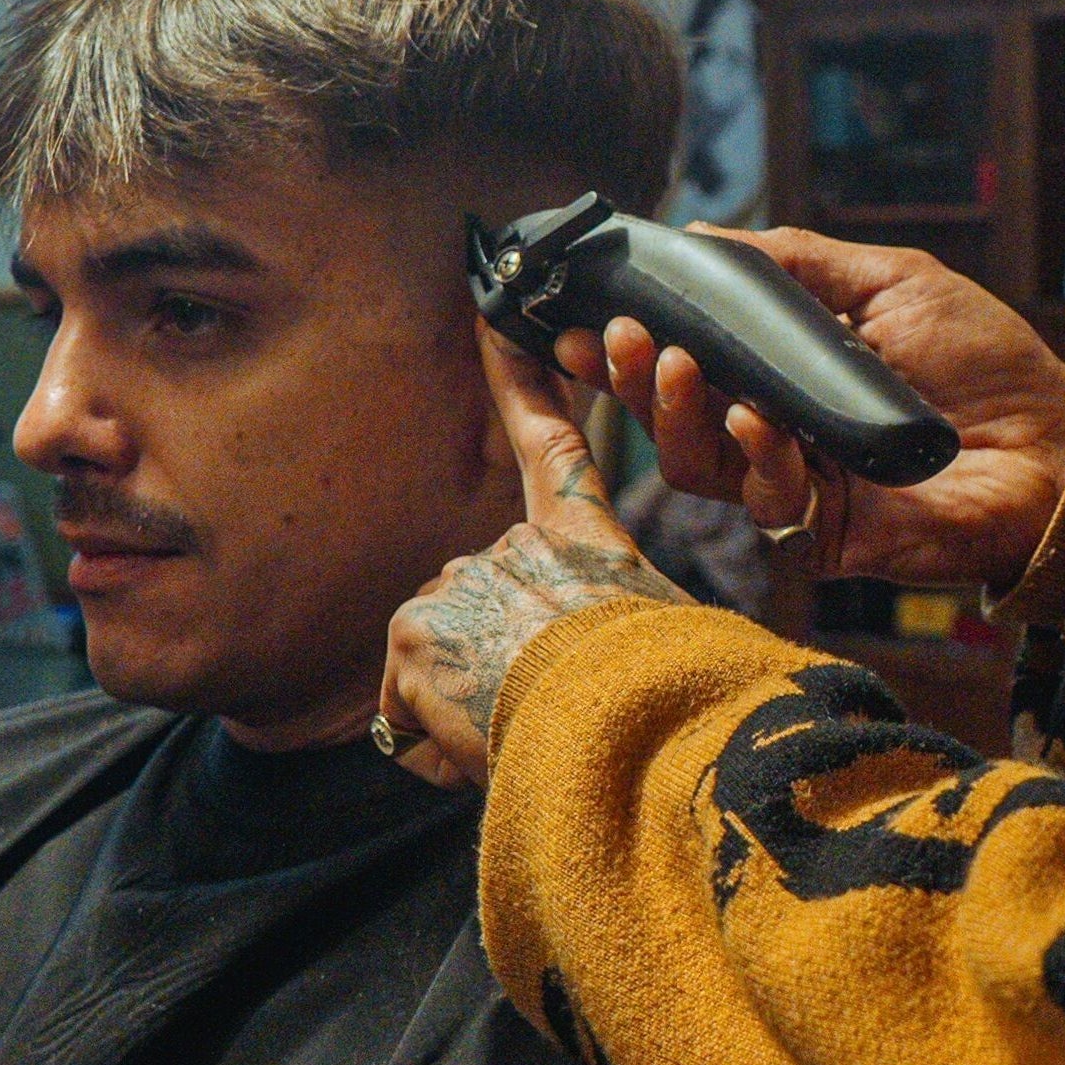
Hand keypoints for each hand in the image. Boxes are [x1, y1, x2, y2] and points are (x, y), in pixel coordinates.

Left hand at [379, 322, 690, 788]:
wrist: (629, 728)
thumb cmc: (660, 706)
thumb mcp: (659, 642)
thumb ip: (605, 623)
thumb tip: (560, 648)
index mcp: (588, 538)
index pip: (551, 443)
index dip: (521, 381)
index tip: (492, 320)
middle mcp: (521, 544)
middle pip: (478, 602)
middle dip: (492, 657)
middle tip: (542, 706)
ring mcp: (464, 580)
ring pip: (441, 656)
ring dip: (464, 703)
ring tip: (521, 729)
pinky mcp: (417, 626)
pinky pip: (403, 707)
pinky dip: (430, 741)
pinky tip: (478, 744)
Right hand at [554, 227, 1064, 595]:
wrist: (1058, 442)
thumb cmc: (985, 362)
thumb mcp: (889, 282)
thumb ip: (797, 264)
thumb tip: (705, 233)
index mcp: (783, 372)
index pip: (684, 359)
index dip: (627, 343)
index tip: (579, 316)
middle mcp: (775, 431)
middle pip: (670, 417)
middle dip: (629, 376)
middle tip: (614, 336)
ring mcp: (796, 484)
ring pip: (697, 465)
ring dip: (674, 414)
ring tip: (678, 364)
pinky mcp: (826, 531)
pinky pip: (765, 499)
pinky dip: (757, 456)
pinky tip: (765, 420)